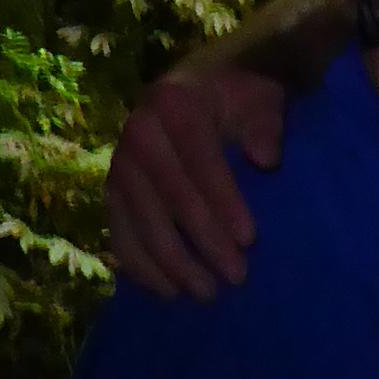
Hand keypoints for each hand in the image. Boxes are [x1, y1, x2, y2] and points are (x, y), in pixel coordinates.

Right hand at [106, 61, 287, 299]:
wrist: (202, 85)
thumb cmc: (239, 96)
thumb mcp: (261, 99)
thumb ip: (266, 126)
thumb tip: (265, 158)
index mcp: (173, 104)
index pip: (200, 161)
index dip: (224, 202)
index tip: (249, 240)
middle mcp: (138, 131)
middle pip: (169, 196)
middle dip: (202, 242)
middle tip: (236, 277)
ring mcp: (119, 163)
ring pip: (140, 221)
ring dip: (171, 263)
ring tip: (205, 293)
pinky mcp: (112, 189)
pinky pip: (119, 232)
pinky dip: (139, 265)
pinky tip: (166, 291)